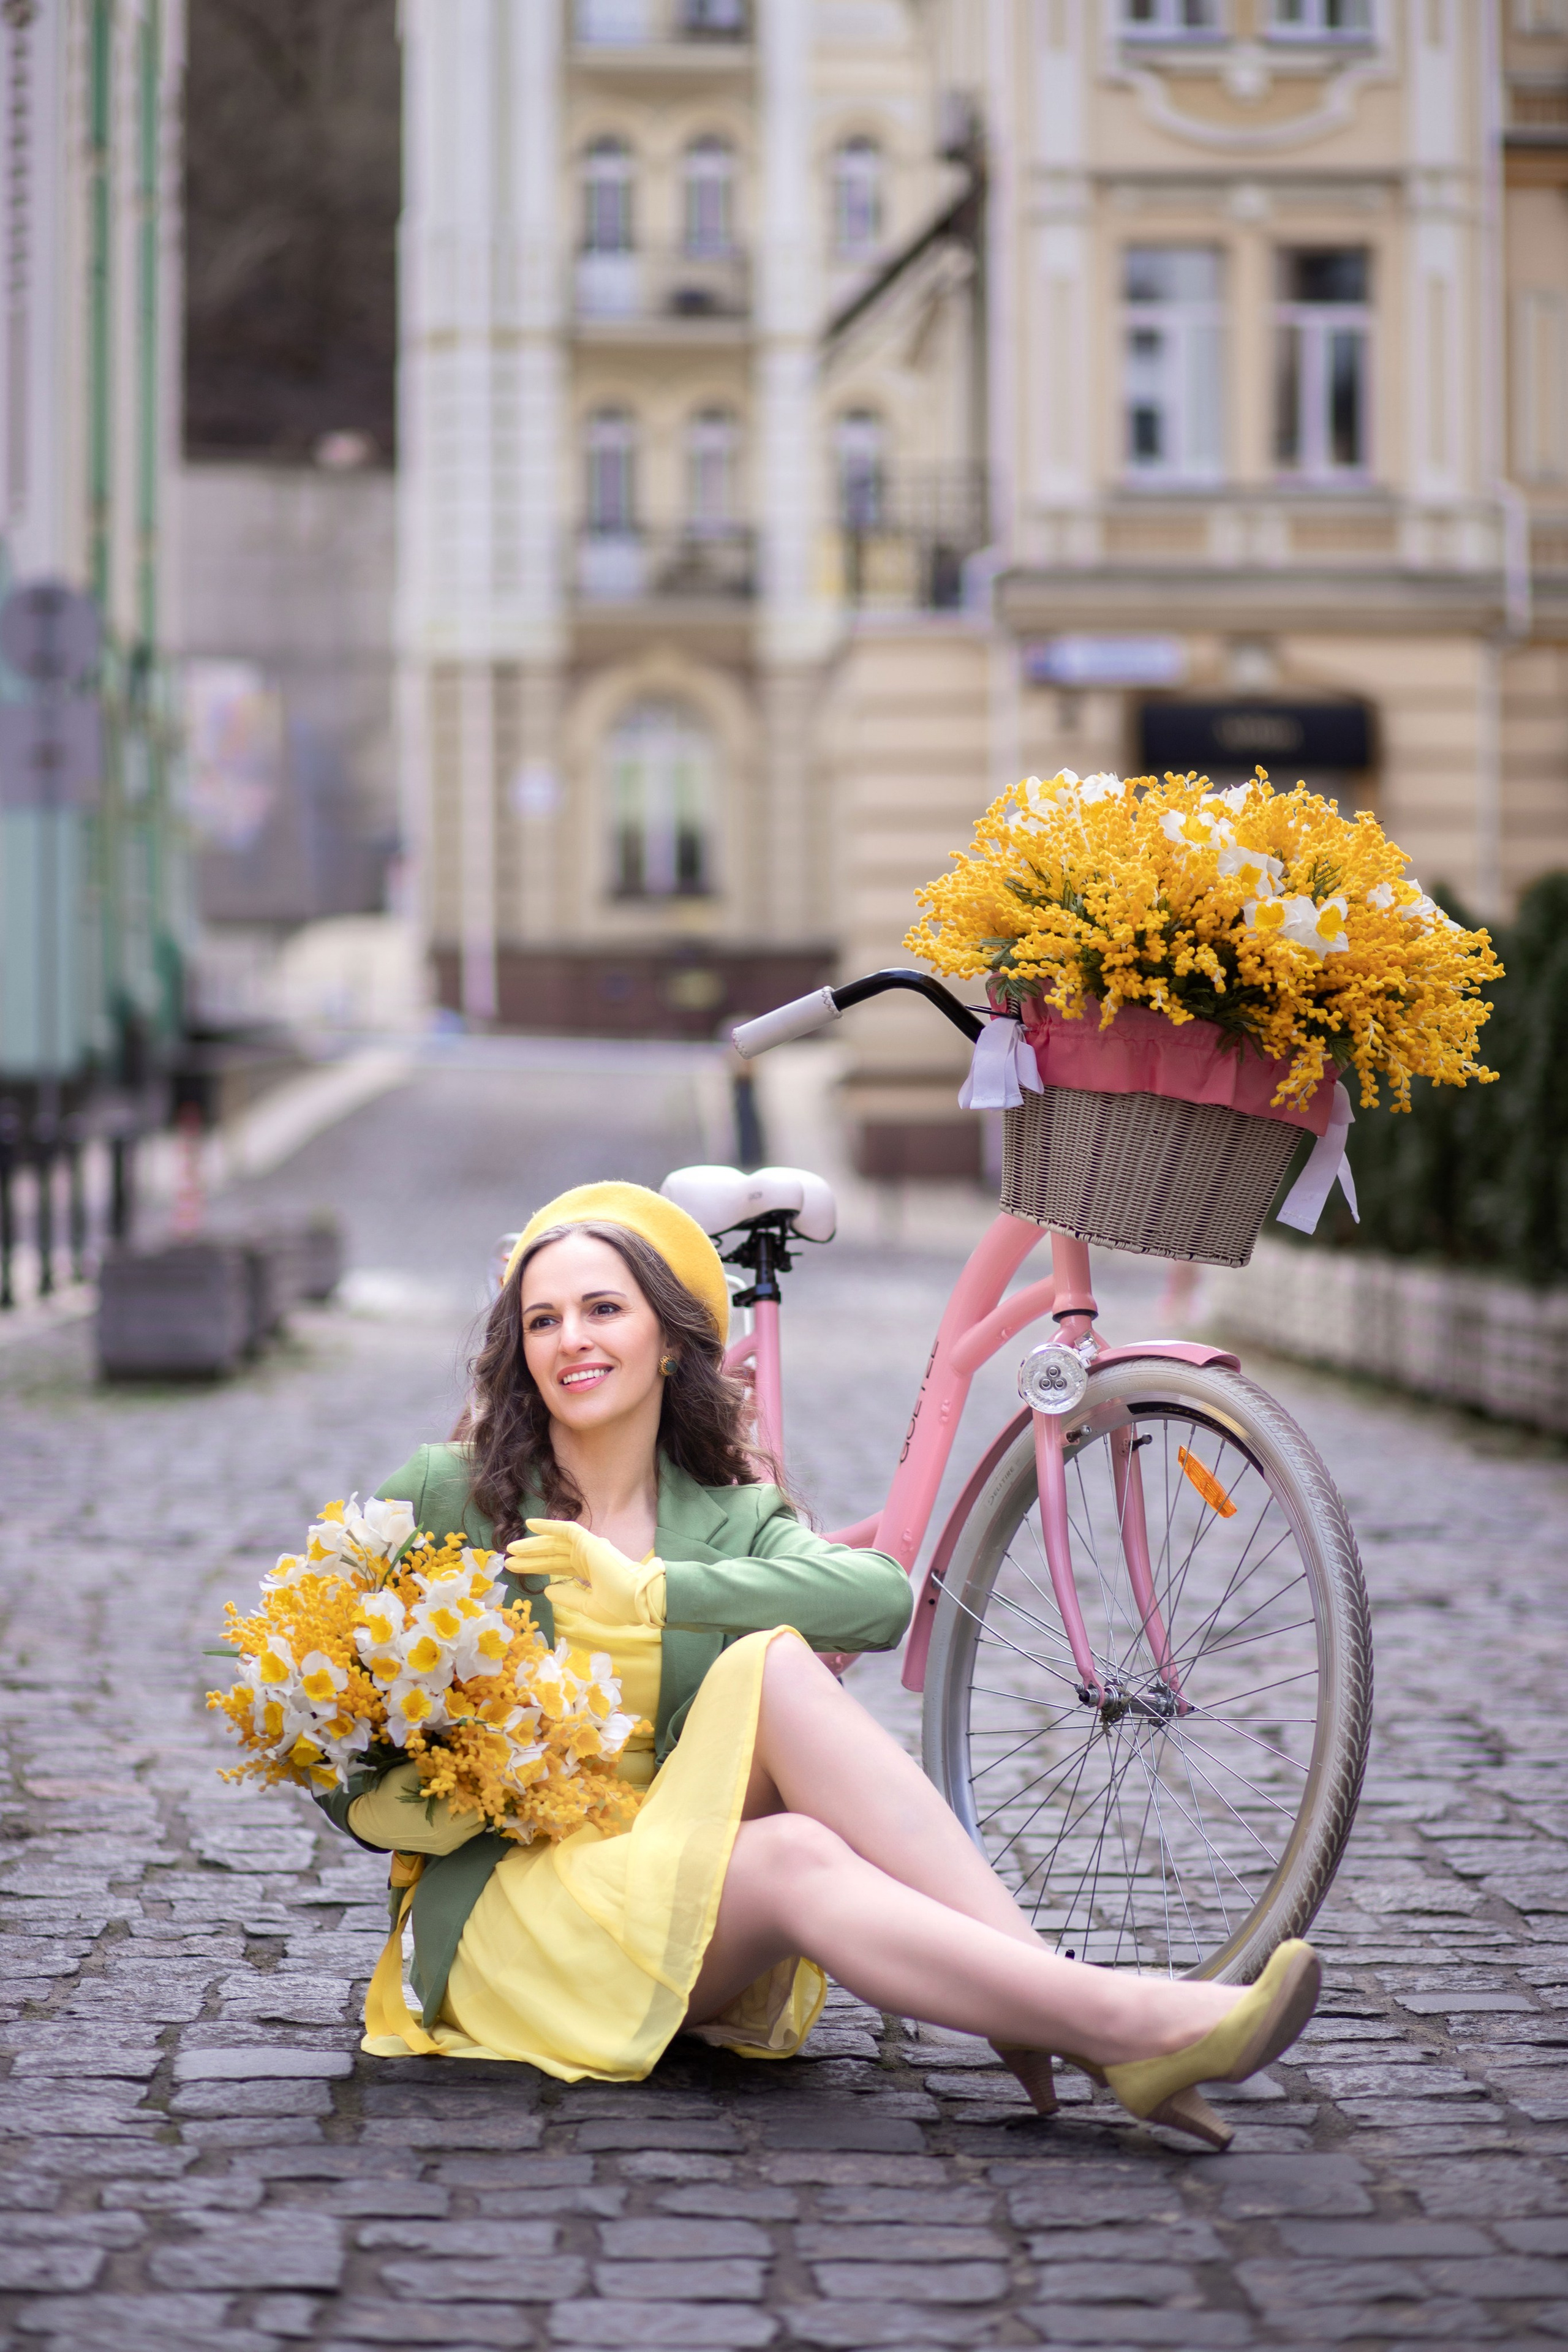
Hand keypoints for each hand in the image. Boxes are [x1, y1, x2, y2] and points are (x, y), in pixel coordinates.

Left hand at [506, 1518, 665, 1628]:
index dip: (536, 1567)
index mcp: (589, 1573)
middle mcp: (587, 1557)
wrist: (640, 1599)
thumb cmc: (621, 1606)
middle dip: (530, 1556)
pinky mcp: (590, 1542)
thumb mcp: (589, 1606)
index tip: (517, 1569)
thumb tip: (547, 1590)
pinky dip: (549, 1526)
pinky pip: (567, 1530)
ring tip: (511, 1548)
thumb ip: (569, 1597)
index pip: (558, 1567)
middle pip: (552, 1555)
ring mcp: (589, 1548)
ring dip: (533, 1544)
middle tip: (508, 1558)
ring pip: (555, 1543)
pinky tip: (531, 1524)